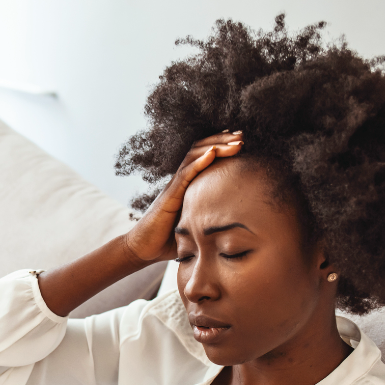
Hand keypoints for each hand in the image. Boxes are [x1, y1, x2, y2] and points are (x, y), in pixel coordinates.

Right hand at [123, 132, 243, 263]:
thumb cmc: (168, 240)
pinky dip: (199, 162)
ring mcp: (174, 186)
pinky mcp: (169, 196)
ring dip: (216, 146)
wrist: (143, 248)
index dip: (221, 146)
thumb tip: (236, 225)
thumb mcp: (196, 225)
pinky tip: (213, 153)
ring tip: (235, 141)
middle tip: (242, 135)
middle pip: (201, 150)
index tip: (240, 141)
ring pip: (194, 157)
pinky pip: (185, 174)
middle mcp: (180, 181)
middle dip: (222, 140)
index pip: (204, 157)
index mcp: (187, 185)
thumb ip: (210, 218)